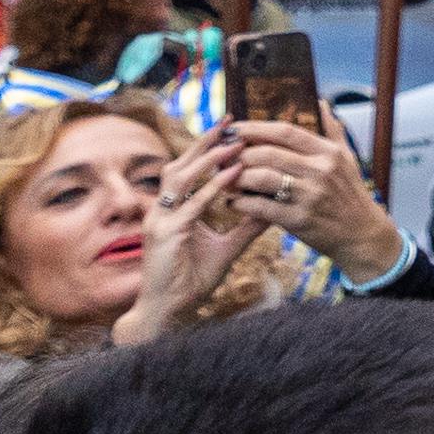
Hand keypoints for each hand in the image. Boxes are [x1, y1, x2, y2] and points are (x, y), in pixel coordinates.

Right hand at [119, 129, 272, 343]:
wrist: (168, 312)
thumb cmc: (191, 281)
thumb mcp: (226, 249)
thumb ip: (246, 227)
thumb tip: (272, 207)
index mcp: (172, 209)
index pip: (187, 169)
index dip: (206, 147)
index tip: (231, 129)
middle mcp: (161, 209)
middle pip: (180, 164)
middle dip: (205, 141)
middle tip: (230, 122)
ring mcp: (160, 220)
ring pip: (180, 178)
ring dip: (207, 159)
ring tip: (234, 143)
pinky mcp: (165, 235)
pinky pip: (190, 206)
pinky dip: (211, 189)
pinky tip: (232, 176)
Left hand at [159, 115, 404, 298]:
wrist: (363, 236)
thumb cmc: (351, 196)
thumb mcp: (348, 160)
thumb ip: (333, 130)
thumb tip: (321, 102)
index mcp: (328, 153)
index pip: (285, 132)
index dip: (256, 128)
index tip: (235, 129)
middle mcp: (319, 171)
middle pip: (268, 153)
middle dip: (240, 153)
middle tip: (224, 156)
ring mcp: (309, 196)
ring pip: (261, 178)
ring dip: (237, 178)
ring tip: (225, 179)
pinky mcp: (299, 220)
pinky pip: (261, 207)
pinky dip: (242, 204)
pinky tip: (233, 203)